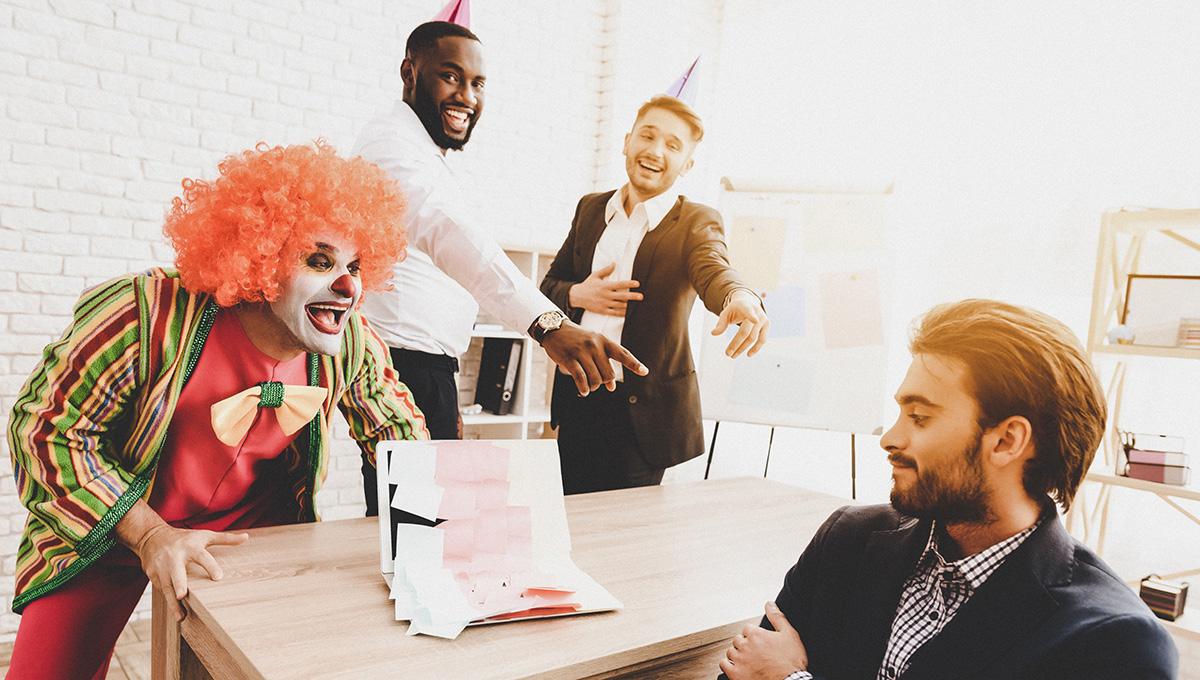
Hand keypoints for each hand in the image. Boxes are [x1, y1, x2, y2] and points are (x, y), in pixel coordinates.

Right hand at [133, 524, 248, 621]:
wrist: (152, 536)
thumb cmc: (184, 538)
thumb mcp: (204, 536)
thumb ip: (225, 539)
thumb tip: (247, 537)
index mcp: (191, 547)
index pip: (202, 557)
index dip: (210, 566)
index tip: (218, 577)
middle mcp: (175, 557)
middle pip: (177, 571)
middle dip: (179, 583)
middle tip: (182, 595)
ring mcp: (161, 566)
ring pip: (167, 586)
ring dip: (172, 602)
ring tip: (181, 617)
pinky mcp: (152, 574)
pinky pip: (161, 589)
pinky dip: (167, 600)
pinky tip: (174, 611)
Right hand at [541, 320, 647, 395]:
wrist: (555, 329)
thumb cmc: (578, 339)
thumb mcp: (594, 347)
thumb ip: (605, 364)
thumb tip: (612, 387)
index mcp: (604, 341)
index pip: (623, 354)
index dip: (634, 364)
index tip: (645, 371)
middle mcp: (595, 345)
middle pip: (608, 374)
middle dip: (604, 382)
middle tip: (598, 382)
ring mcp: (582, 352)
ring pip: (595, 379)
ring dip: (593, 387)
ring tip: (589, 386)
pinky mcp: (569, 359)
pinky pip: (581, 379)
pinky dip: (584, 388)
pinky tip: (584, 391)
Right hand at [567, 262, 642, 315]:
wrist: (577, 296)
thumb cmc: (587, 285)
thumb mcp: (595, 275)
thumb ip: (606, 270)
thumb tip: (614, 263)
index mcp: (605, 286)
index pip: (620, 284)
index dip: (629, 284)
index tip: (637, 283)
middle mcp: (606, 295)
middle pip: (622, 296)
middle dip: (632, 296)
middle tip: (641, 296)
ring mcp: (604, 304)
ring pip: (619, 306)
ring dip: (629, 305)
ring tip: (636, 305)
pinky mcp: (602, 311)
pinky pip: (614, 313)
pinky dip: (622, 313)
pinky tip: (627, 312)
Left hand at [712, 290, 768, 357]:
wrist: (748, 302)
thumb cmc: (735, 310)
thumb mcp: (726, 313)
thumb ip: (721, 323)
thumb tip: (713, 333)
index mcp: (745, 306)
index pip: (748, 311)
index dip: (751, 316)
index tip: (755, 321)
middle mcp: (756, 312)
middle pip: (746, 331)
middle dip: (736, 343)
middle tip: (727, 353)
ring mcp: (763, 319)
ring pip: (753, 337)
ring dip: (743, 348)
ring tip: (733, 355)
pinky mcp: (767, 325)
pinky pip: (762, 339)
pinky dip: (756, 348)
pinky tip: (748, 354)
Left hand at [718, 601, 808, 679]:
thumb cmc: (791, 662)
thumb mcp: (789, 634)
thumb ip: (777, 617)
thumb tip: (769, 604)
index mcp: (756, 634)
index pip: (747, 629)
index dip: (755, 636)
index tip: (761, 643)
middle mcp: (745, 646)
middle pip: (738, 640)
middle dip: (746, 645)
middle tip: (756, 653)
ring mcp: (739, 660)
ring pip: (730, 651)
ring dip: (737, 655)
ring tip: (748, 661)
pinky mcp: (735, 674)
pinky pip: (724, 664)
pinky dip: (728, 665)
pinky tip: (737, 667)